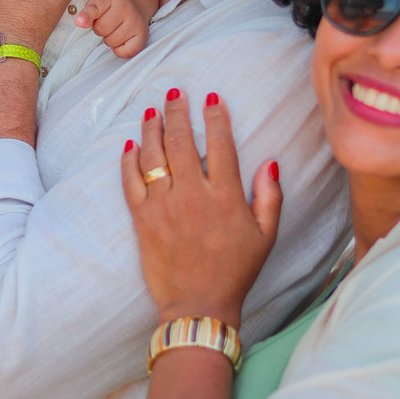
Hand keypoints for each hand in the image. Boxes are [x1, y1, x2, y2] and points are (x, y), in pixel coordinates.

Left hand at [75, 0, 150, 58]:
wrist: (135, 4)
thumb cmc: (111, 5)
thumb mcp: (97, 1)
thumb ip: (87, 12)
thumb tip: (80, 22)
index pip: (96, 8)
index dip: (87, 16)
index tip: (79, 21)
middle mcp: (127, 8)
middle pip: (101, 29)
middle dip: (99, 29)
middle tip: (106, 23)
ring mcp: (137, 23)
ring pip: (111, 42)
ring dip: (109, 39)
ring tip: (115, 29)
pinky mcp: (142, 37)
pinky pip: (124, 52)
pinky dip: (119, 50)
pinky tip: (121, 40)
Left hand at [122, 90, 282, 327]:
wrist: (198, 306)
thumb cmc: (236, 272)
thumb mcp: (266, 236)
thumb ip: (270, 196)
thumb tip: (268, 162)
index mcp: (225, 196)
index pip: (221, 144)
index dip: (216, 116)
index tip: (212, 97)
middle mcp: (192, 195)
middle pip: (182, 141)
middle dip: (178, 111)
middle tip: (175, 93)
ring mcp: (164, 205)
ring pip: (154, 155)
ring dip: (152, 128)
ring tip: (153, 111)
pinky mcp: (142, 219)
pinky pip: (131, 181)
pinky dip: (129, 160)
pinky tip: (131, 145)